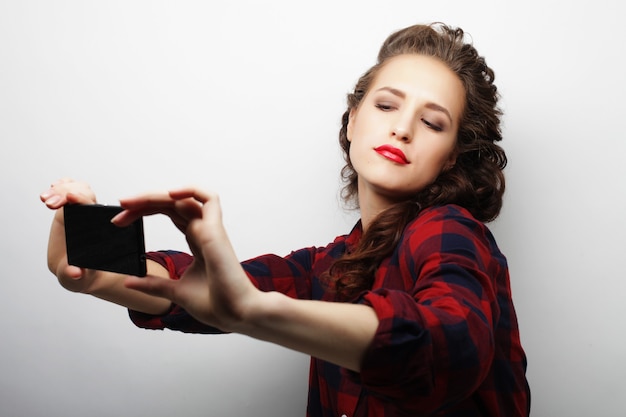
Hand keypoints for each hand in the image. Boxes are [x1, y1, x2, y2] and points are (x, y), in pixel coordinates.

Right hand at [40, 179, 98, 291]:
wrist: (79, 272)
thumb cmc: (81, 275)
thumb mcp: (77, 279)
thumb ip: (74, 276)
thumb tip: (74, 272)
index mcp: (97, 230)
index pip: (92, 208)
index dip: (81, 199)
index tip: (70, 199)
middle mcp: (91, 218)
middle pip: (83, 192)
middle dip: (66, 192)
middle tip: (50, 204)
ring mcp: (81, 212)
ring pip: (75, 188)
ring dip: (60, 189)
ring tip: (46, 199)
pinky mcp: (70, 211)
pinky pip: (67, 191)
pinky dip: (59, 187)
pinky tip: (50, 192)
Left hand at [115, 188, 259, 331]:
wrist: (236, 315)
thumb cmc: (216, 304)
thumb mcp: (176, 292)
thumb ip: (154, 284)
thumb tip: (129, 281)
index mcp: (198, 241)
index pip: (169, 214)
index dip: (144, 212)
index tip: (120, 221)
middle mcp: (204, 231)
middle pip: (172, 204)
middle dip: (143, 202)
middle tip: (120, 206)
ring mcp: (210, 229)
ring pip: (183, 199)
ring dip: (156, 195)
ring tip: (131, 201)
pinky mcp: (216, 231)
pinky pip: (209, 198)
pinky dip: (191, 190)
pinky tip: (169, 195)